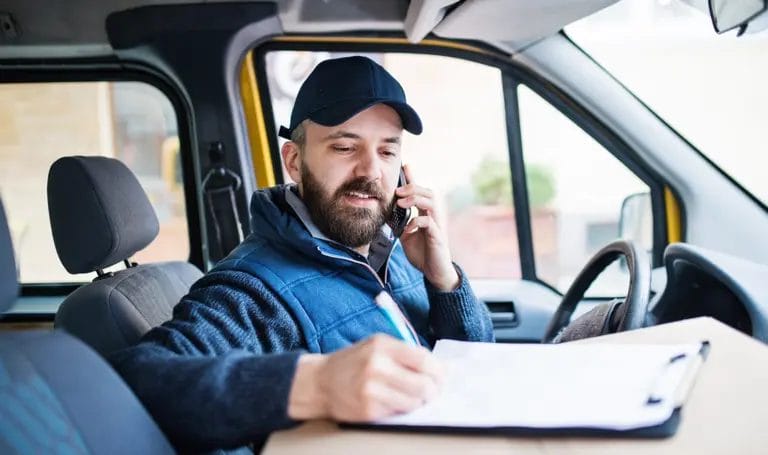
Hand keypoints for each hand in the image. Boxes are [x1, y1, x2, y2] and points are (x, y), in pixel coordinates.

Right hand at [288, 334, 443, 421]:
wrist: (320, 382)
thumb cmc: (355, 362)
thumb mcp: (377, 345)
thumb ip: (405, 353)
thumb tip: (440, 368)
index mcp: (382, 346)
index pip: (424, 360)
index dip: (439, 372)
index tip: (442, 377)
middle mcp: (376, 366)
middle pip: (424, 385)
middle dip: (433, 391)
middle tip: (431, 391)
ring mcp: (371, 390)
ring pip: (414, 403)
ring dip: (417, 402)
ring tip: (408, 396)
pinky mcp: (368, 410)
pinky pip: (398, 413)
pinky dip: (400, 409)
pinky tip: (390, 401)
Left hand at [396, 164, 459, 290]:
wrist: (434, 271)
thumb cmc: (422, 251)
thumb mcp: (405, 234)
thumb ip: (399, 222)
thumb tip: (385, 211)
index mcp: (425, 213)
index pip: (420, 191)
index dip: (413, 178)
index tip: (405, 165)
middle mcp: (433, 215)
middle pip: (427, 192)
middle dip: (413, 187)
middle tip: (398, 191)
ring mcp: (437, 224)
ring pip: (431, 202)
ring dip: (415, 199)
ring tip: (402, 203)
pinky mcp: (437, 236)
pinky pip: (429, 222)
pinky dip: (417, 222)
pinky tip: (408, 228)